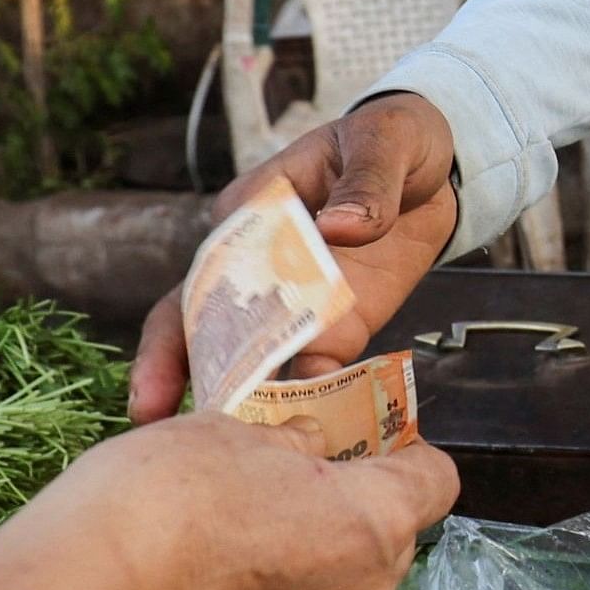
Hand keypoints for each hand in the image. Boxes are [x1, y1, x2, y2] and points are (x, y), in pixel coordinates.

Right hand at [0, 415, 463, 589]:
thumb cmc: (165, 497)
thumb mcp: (233, 433)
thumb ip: (291, 443)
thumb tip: (310, 450)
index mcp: (375, 525)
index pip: (436, 481)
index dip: (405, 451)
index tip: (363, 435)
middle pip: (391, 540)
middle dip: (355, 505)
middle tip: (292, 475)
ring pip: (338, 586)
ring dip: (310, 555)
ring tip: (240, 522)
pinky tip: (209, 571)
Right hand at [132, 94, 463, 421]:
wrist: (439, 164)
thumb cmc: (393, 139)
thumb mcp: (383, 145)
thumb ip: (364, 186)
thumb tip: (337, 229)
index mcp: (253, 213)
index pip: (206, 269)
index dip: (179, 315)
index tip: (168, 357)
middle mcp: (261, 265)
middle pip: (204, 324)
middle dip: (174, 369)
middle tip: (150, 418)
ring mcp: (298, 302)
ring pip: (251, 358)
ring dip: (234, 398)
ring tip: (217, 451)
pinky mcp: (339, 324)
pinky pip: (314, 369)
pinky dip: (303, 403)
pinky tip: (296, 445)